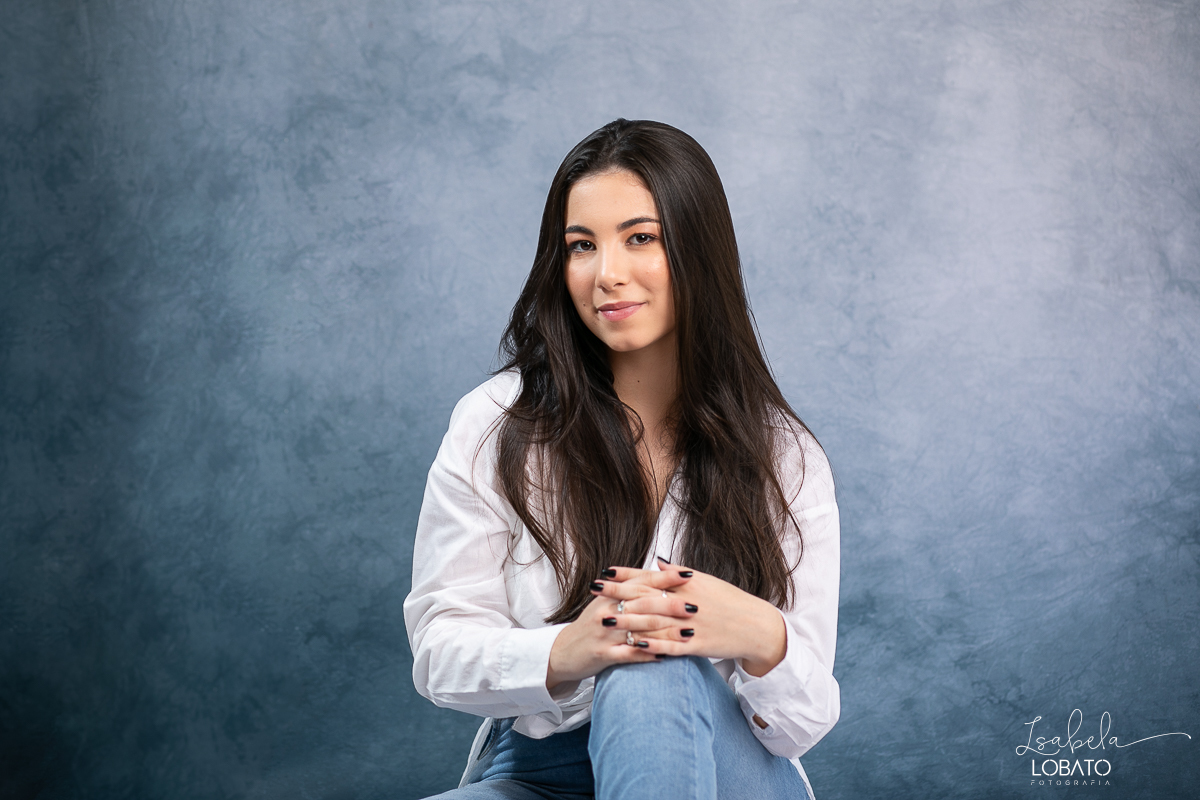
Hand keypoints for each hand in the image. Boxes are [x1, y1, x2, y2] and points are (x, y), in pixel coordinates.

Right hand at [545, 568, 695, 689]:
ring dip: (665, 633)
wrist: (564, 651)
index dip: (665, 578)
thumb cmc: (591, 626)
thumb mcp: (605, 602)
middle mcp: (607, 611)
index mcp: (609, 595)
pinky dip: (647, 655)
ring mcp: (604, 633)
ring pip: (639, 631)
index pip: (641, 582)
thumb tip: (657, 571)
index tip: (688, 574)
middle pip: (643, 605)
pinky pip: (628, 654)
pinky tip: (665, 656)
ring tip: (688, 634)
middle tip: (694, 607)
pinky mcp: (602, 654)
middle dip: (670, 606)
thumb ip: (628, 588)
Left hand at [602, 559, 787, 676]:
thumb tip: (659, 562)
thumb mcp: (707, 582)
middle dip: (617, 593)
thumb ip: (680, 574)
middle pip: (646, 596)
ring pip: (654, 622)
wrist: (757, 626)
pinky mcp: (698, 645)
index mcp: (689, 583)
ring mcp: (692, 623)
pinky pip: (672, 645)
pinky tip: (634, 644)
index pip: (651, 577)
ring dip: (627, 620)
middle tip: (593, 589)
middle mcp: (688, 600)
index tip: (604, 572)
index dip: (626, 575)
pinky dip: (653, 645)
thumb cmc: (730, 603)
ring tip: (603, 619)